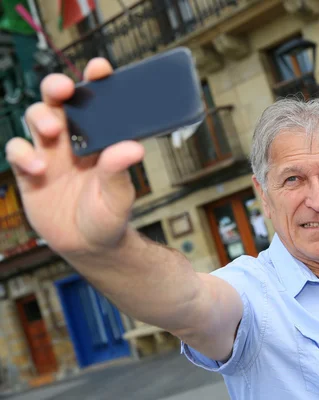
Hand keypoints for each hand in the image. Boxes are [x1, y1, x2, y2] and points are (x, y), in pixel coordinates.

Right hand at [5, 58, 144, 255]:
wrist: (88, 246)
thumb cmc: (109, 216)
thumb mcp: (119, 197)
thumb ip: (120, 172)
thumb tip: (132, 148)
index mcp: (101, 138)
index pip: (98, 102)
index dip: (97, 81)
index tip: (100, 68)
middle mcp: (74, 139)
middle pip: (59, 101)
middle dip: (57, 88)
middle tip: (63, 90)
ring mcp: (50, 153)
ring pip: (36, 118)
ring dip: (40, 117)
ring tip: (52, 131)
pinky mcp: (29, 171)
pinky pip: (17, 150)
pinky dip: (22, 152)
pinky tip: (36, 168)